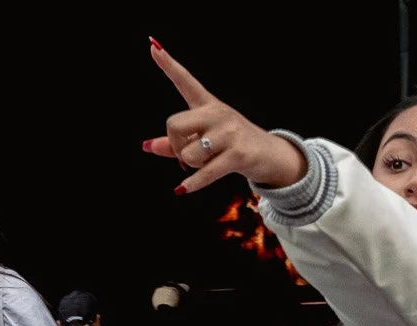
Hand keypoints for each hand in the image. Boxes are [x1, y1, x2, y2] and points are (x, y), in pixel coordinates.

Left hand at [144, 41, 307, 193]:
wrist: (269, 155)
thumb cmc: (231, 145)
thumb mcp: (203, 138)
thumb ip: (175, 142)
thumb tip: (147, 146)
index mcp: (207, 105)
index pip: (185, 81)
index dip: (168, 64)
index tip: (152, 46)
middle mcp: (217, 113)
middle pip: (174, 125)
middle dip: (175, 146)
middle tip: (186, 154)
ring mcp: (229, 133)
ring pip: (189, 153)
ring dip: (191, 166)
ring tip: (206, 164)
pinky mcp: (237, 154)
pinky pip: (206, 171)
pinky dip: (193, 182)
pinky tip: (182, 189)